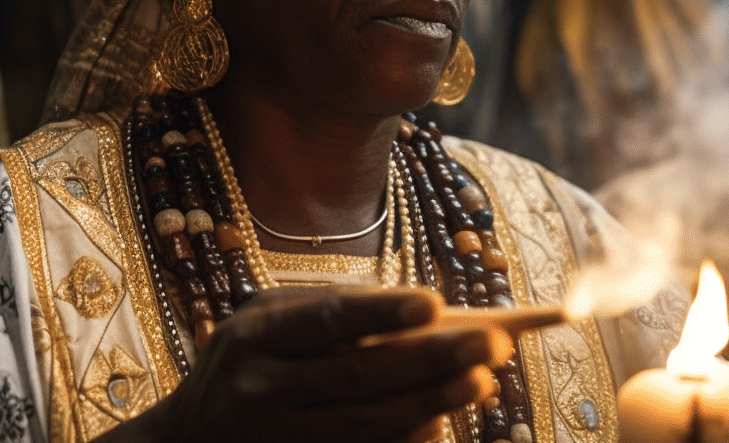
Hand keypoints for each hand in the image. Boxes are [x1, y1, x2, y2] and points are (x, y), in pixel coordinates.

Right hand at [114, 286, 507, 442]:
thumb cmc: (238, 368)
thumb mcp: (257, 326)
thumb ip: (318, 312)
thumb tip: (411, 315)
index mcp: (251, 338)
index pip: (325, 320)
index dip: (382, 312)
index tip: (436, 301)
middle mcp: (258, 391)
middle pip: (357, 376)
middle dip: (430, 360)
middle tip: (490, 343)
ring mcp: (274, 441)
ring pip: (365, 426)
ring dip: (429, 403)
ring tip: (479, 382)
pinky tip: (436, 423)